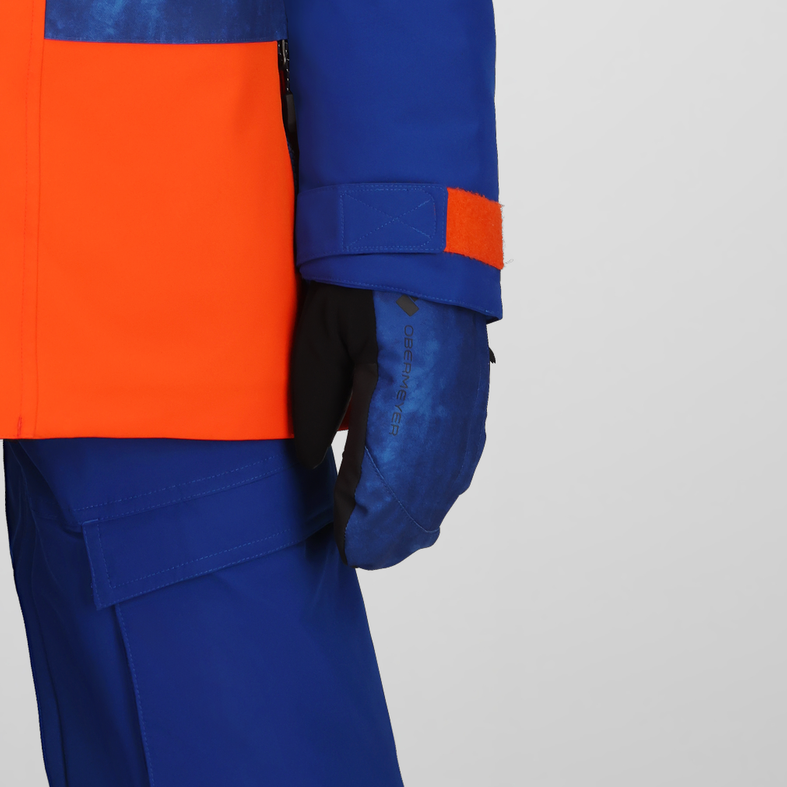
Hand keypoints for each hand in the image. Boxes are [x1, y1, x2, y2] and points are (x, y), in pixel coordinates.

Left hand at [290, 281, 489, 568]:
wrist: (413, 230)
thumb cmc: (357, 279)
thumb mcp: (320, 333)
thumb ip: (316, 400)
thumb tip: (313, 462)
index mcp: (400, 389)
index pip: (380, 477)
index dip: (362, 517)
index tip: (344, 545)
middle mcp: (442, 401)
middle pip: (420, 489)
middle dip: (392, 528)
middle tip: (363, 556)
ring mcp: (465, 395)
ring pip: (448, 474)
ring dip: (422, 512)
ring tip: (392, 542)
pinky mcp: (474, 385)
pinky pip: (464, 449)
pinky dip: (445, 482)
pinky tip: (428, 502)